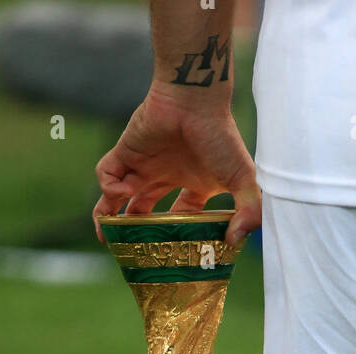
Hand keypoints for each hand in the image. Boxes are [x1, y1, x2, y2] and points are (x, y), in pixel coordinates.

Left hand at [92, 84, 260, 244]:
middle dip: (138, 232)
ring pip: (120, 197)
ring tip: (109, 238)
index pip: (183, 216)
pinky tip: (122, 195)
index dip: (179, 235)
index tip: (178, 252)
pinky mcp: (125, 151)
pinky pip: (107, 175)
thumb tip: (235, 241)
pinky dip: (108, 189)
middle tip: (134, 252)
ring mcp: (144, 164)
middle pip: (146, 211)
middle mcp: (167, 175)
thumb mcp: (243, 179)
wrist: (194, 99)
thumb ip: (248, 211)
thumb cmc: (220, 135)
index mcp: (194, 183)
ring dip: (112, 218)